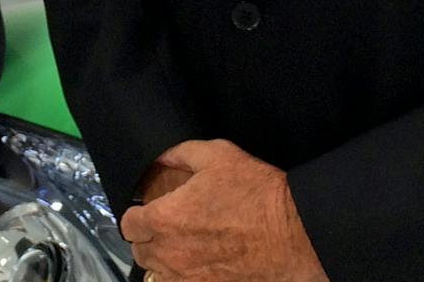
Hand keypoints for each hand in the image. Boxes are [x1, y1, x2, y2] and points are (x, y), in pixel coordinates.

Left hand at [117, 140, 324, 281]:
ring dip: (165, 262)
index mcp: (164, 219)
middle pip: (140, 253)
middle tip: (169, 227)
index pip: (128, 225)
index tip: (148, 211)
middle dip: (149, 239)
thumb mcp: (217, 155)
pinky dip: (186, 277)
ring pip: (159, 275)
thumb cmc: (257, 194)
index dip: (137, 216)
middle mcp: (170, 255)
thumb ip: (181, 154)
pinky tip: (201, 264)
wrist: (295, 234)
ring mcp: (189, 279)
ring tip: (184, 249)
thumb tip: (162, 157)